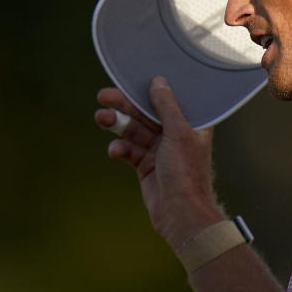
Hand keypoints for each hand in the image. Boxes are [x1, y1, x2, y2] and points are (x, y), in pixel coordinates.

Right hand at [94, 77, 225, 249]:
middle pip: (146, 113)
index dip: (150, 89)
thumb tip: (158, 82)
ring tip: (101, 117)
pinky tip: (115, 150)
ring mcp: (159, 150)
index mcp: (191, 124)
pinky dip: (121, 148)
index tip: (131, 79)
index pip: (169, 99)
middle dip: (125, 105)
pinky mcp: (146, 165)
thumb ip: (166, 107)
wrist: (180, 212)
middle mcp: (175, 134)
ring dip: (118, 124)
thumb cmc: (186, 172)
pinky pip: (129, 150)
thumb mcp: (178, 133)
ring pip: (135, 131)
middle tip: (104, 96)